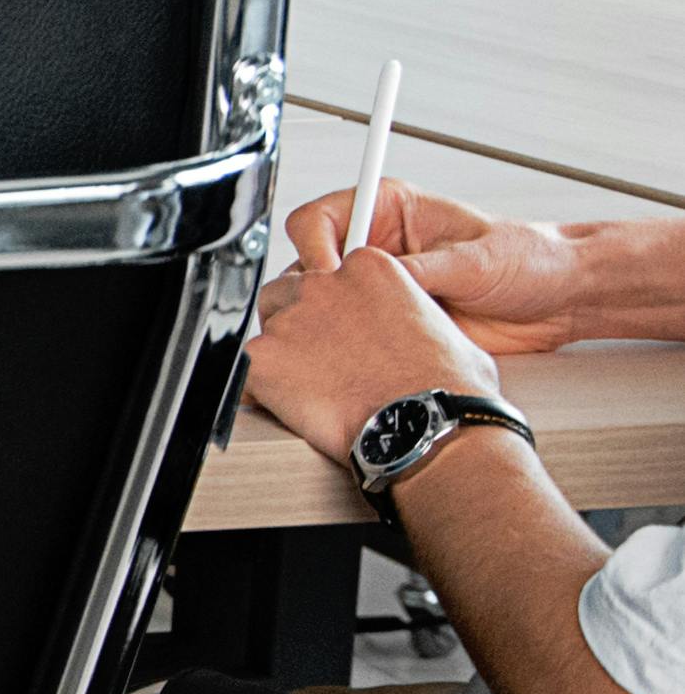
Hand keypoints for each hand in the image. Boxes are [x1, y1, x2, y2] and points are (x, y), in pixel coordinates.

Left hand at [247, 243, 514, 465]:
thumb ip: (404, 312)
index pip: (328, 271)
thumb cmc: (444, 387)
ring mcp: (289, 319)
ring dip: (282, 354)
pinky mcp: (263, 357)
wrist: (426, 427)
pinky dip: (265, 388)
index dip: (331, 302)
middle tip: (320, 357)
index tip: (339, 326)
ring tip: (316, 387)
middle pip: (287, 292)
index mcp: (368, 266)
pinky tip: (296, 405)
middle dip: (297, 321)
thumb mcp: (439, 326)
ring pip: (266, 329)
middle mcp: (323, 284)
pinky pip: (249, 369)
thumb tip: (400, 327)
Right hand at [283, 186, 583, 355]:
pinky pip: (351, 332)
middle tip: (341, 309)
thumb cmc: (530, 260)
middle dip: (318, 289)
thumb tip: (374, 278)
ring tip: (362, 331)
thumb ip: (418, 269)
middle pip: (310, 262)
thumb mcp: (472, 259)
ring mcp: (379, 285)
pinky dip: (353, 343)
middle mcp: (377, 245)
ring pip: (324, 302)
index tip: (330, 274)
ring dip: (334, 318)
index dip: (315, 247)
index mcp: (390, 209)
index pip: (319, 218)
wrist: (560, 301)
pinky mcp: (388, 320)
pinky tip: (374, 349)